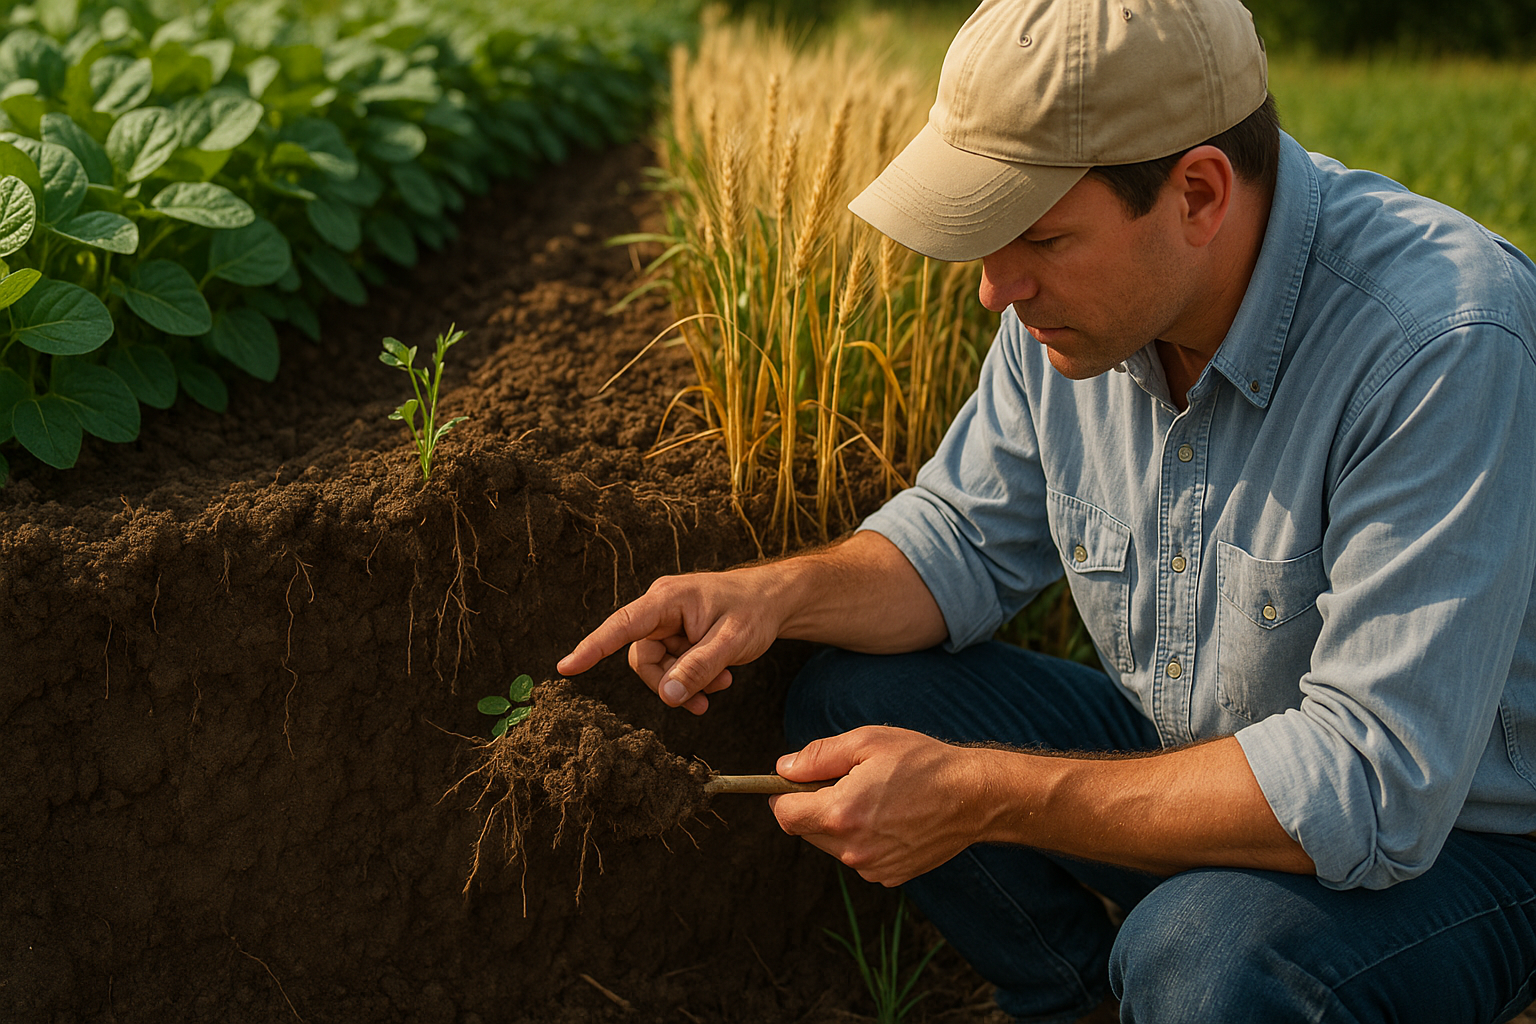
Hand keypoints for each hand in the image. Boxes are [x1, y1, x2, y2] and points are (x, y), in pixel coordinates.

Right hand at [556, 567, 783, 713]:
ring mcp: (668, 621)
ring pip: (659, 665)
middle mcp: (661, 607)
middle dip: (670, 681)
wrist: (776, 600)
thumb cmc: (755, 610)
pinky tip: (721, 677)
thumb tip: (667, 696)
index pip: (622, 626)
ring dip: (687, 681)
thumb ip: (698, 668)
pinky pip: (673, 664)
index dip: (592, 648)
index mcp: (667, 599)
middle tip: (705, 696)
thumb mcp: (732, 642)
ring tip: (723, 682)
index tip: (565, 668)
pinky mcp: (678, 633)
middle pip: (643, 657)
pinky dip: (693, 676)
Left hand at [769, 726, 987, 885]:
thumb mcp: (866, 742)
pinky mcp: (889, 875)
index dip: (782, 795)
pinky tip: (888, 816)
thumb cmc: (922, 762)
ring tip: (873, 797)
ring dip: (838, 822)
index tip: (793, 781)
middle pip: (805, 830)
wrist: (973, 797)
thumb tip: (783, 769)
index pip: (784, 815)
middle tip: (844, 780)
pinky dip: (862, 838)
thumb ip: (817, 757)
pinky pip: (857, 856)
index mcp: (841, 813)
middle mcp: (852, 848)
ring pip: (831, 844)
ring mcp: (871, 866)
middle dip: (812, 806)